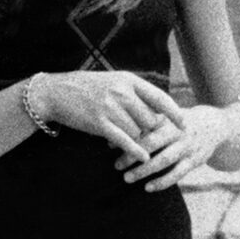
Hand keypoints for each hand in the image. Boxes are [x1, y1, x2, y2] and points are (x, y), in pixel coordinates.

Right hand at [37, 69, 182, 161]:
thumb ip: (134, 91)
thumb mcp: (113, 81)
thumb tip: (158, 107)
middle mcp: (123, 92)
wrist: (55, 93)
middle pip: (150, 119)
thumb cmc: (86, 88)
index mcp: (128, 80)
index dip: (174, 113)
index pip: (160, 98)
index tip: (184, 125)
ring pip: (138, 132)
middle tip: (140, 134)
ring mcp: (111, 107)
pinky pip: (125, 140)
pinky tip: (143, 158)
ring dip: (134, 138)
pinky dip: (136, 151)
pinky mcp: (100, 123)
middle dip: (148, 130)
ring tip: (124, 137)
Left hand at [118, 103, 225, 191]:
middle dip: (133, 155)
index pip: (144, 128)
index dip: (127, 137)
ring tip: (127, 178)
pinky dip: (162, 182)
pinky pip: (178, 174)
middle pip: (152, 144)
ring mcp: (188, 146)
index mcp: (168, 119)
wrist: (215, 125)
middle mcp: (178, 131)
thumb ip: (141, 126)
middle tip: (116, 166)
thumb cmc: (180, 122)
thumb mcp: (165, 117)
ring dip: (144, 170)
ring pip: (164, 160)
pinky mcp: (195, 161)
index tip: (109, 146)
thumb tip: (110, 138)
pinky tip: (148, 188)